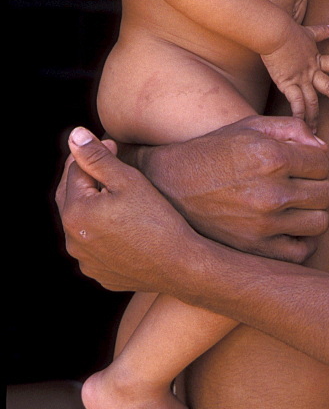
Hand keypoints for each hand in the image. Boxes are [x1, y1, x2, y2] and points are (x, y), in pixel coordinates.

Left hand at [56, 129, 199, 293]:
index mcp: (75, 212)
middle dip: (84, 176)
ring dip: (91, 204)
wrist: (179, 265)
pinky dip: (100, 230)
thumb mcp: (128, 180)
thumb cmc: (156, 217)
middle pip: (70, 197)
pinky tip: (121, 222)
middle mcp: (72, 240)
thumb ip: (97, 156)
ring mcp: (84, 260)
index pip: (74, 171)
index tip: (113, 144)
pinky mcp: (98, 273)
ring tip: (115, 191)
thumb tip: (74, 135)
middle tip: (107, 162)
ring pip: (81, 223)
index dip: (93, 153)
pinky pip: (93, 245)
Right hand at [126, 114, 328, 261]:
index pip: (324, 163)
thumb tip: (323, 147)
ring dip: (312, 212)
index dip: (315, 160)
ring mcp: (263, 225)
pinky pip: (301, 252)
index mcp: (273, 157)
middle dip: (317, 185)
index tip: (300, 163)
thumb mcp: (250, 126)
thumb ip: (292, 128)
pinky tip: (289, 227)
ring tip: (295, 204)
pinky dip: (301, 241)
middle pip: (327, 193)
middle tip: (298, 183)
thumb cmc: (214, 150)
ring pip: (320, 223)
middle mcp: (271, 192)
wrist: (170, 185)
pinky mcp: (254, 249)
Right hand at [261, 23, 328, 129]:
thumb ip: (320, 31)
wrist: (275, 33)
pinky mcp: (288, 84)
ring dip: (315, 116)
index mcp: (315, 58)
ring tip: (316, 132)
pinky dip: (298, 115)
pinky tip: (299, 126)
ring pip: (312, 101)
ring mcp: (301, 79)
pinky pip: (296, 103)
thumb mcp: (307, 31)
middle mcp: (311, 71)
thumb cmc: (288, 30)